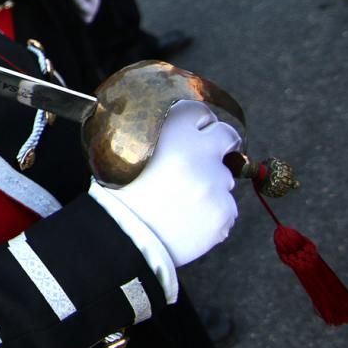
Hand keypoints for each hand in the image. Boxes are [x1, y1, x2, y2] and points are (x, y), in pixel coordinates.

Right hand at [94, 100, 240, 265]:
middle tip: (202, 160)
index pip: (200, 112)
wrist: (124, 236)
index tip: (194, 132)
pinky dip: (212, 212)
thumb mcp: (130, 153)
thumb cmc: (121, 195)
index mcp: (173, 132)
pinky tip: (187, 218)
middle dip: (219, 145)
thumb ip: (162, 138)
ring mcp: (215, 183)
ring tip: (182, 200)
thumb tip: (183, 133)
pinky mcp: (225, 211)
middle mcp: (200, 152)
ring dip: (210, 184)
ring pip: (225, 177)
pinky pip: (226, 207)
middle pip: (227, 136)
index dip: (197, 123)